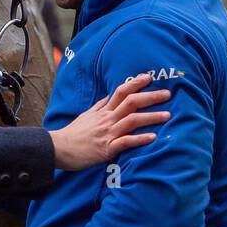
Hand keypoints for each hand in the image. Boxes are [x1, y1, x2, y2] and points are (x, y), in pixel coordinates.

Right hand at [49, 72, 169, 171]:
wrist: (58, 149)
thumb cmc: (72, 134)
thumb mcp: (85, 116)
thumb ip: (99, 107)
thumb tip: (108, 97)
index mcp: (103, 111)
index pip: (121, 91)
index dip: (135, 83)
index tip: (149, 77)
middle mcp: (107, 119)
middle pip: (131, 102)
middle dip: (151, 97)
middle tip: (168, 94)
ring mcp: (107, 133)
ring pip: (132, 120)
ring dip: (152, 117)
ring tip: (168, 115)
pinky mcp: (107, 149)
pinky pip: (126, 142)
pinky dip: (140, 139)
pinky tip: (153, 137)